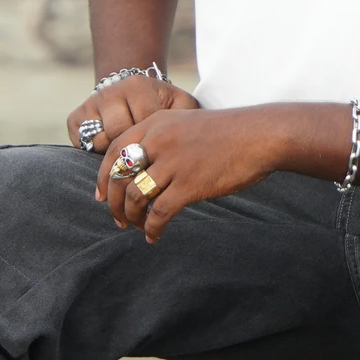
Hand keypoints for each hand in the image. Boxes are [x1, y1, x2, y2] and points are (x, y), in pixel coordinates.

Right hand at [67, 71, 198, 155]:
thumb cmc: (161, 105)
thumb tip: (193, 137)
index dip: (152, 140)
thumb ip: (189, 114)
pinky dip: (96, 150)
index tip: (159, 142)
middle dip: (133, 148)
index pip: (143, 122)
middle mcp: (111, 91)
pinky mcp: (74, 117)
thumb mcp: (179, 104)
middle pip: (120, 134)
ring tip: (127, 150)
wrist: (130, 92)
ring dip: (115, 150)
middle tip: (142, 151)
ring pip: (102, 141)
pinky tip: (109, 147)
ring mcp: (91, 103)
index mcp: (138, 86)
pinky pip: (83, 143)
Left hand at [96, 105, 287, 243]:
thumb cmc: (227, 132)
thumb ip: (161, 138)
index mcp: (156, 123)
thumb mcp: (185, 123)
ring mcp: (173, 162)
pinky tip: (155, 236)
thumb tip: (141, 168)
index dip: (103, 176)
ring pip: (135, 196)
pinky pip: (158, 213)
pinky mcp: (188, 184)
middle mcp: (158, 140)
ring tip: (138, 227)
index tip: (101, 195)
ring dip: (132, 217)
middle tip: (118, 218)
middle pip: (118, 175)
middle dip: (113, 202)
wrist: (258, 135)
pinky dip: (152, 228)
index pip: (114, 150)